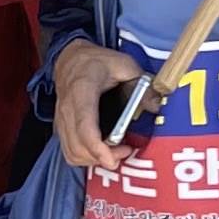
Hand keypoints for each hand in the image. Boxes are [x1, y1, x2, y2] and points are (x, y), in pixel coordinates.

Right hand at [50, 39, 147, 171]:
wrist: (70, 58)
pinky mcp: (61, 127)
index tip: (112, 160)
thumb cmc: (96, 61)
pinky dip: (85, 158)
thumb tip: (157, 106)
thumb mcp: (125, 65)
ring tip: (116, 152)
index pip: (85, 126)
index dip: (97, 147)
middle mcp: (67, 109)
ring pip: (72, 153)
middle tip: (126, 151)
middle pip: (78, 146)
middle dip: (102, 158)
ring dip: (94, 160)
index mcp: (82, 91)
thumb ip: (142, 85)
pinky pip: (69, 151)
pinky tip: (102, 152)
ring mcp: (61, 120)